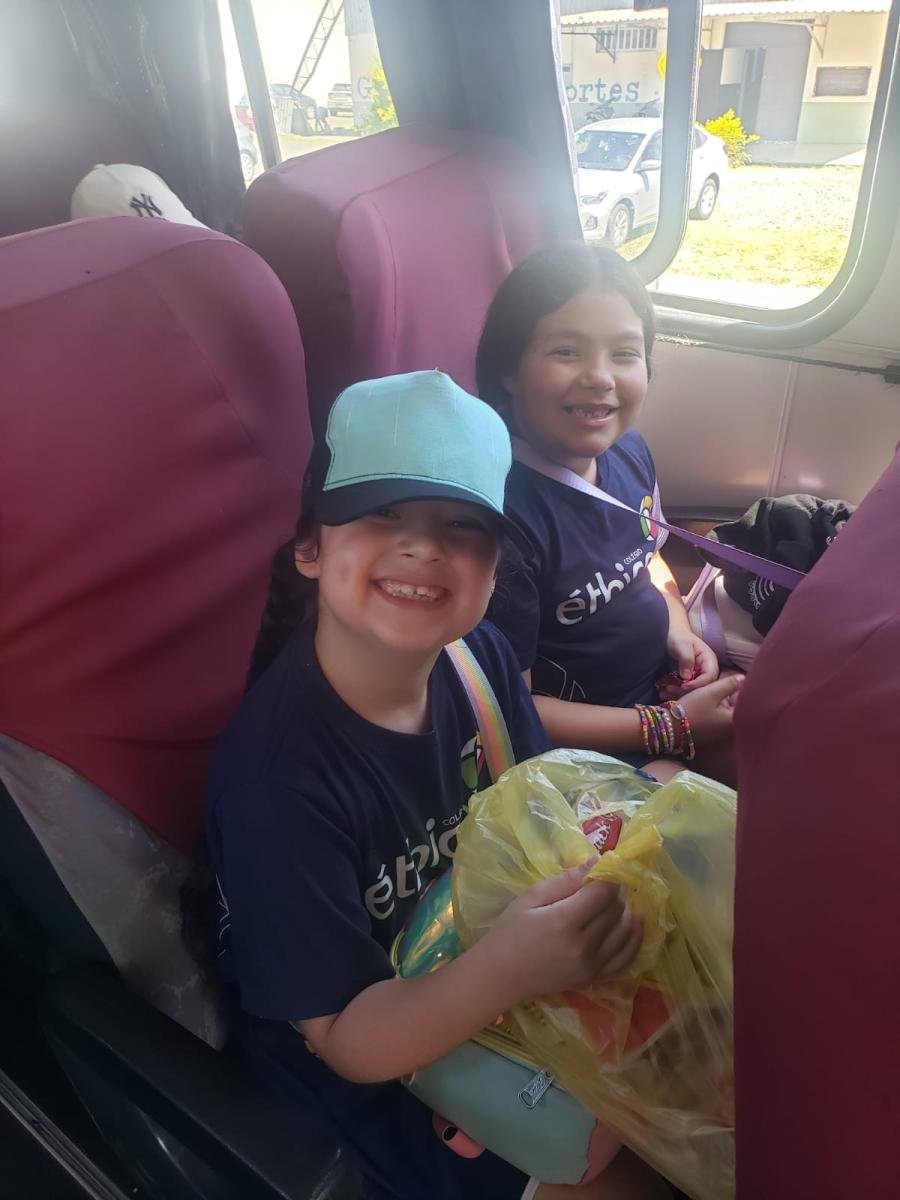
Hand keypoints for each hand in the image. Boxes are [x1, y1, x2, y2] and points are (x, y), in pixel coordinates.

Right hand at [486, 860, 642, 1005]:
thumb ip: (565, 880)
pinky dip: (634, 938)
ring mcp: (593, 966)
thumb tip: (596, 861)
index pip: (604, 892)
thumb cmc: (509, 931)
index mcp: (565, 922)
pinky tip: (633, 923)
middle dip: (615, 891)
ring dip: (625, 910)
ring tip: (612, 900)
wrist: (500, 976)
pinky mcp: (595, 978)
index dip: (608, 875)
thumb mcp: (530, 897)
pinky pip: (627, 957)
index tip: (603, 866)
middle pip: (617, 909)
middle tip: (603, 882)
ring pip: (627, 930)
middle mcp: (585, 946)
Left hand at [660, 630, 718, 697]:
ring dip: (679, 693)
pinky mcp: (689, 680)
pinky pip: (685, 690)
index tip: (684, 686)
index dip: (698, 684)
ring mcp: (698, 676)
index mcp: (709, 660)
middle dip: (687, 691)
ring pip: (693, 691)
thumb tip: (687, 677)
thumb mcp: (682, 644)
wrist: (670, 635)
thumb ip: (686, 658)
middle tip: (670, 689)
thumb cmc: (678, 636)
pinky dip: (675, 692)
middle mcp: (706, 670)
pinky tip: (663, 693)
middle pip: (703, 686)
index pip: (710, 676)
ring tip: (664, 691)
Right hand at [677, 672, 742, 746]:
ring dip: (718, 700)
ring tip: (708, 689)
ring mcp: (720, 732)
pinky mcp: (710, 732)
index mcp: (734, 720)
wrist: (669, 728)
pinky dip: (712, 707)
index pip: (746, 702)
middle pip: (734, 706)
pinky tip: (702, 698)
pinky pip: (716, 716)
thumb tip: (743, 678)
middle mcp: (730, 729)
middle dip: (729, 694)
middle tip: (720, 683)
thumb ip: (729, 684)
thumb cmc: (692, 710)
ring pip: (724, 710)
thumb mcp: (710, 693)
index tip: (737, 679)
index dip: (742, 689)